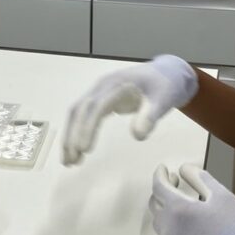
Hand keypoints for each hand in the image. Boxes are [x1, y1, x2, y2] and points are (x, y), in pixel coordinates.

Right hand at [62, 55, 197, 165]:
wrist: (165, 73)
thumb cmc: (164, 86)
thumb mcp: (163, 100)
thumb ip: (150, 116)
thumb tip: (137, 136)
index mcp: (116, 84)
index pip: (96, 106)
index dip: (88, 127)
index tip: (85, 149)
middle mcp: (102, 86)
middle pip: (80, 109)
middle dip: (73, 135)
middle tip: (72, 160)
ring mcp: (99, 91)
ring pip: (77, 112)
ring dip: (70, 135)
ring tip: (69, 161)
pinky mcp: (100, 100)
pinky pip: (83, 115)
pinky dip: (77, 132)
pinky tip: (77, 150)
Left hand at [150, 163, 234, 234]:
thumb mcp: (222, 196)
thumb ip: (200, 178)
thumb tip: (183, 169)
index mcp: (178, 209)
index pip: (159, 187)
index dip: (159, 175)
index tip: (162, 168)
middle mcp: (169, 229)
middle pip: (155, 206)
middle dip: (162, 191)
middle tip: (175, 183)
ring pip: (160, 225)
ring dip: (166, 211)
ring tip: (183, 205)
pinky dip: (174, 229)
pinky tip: (190, 228)